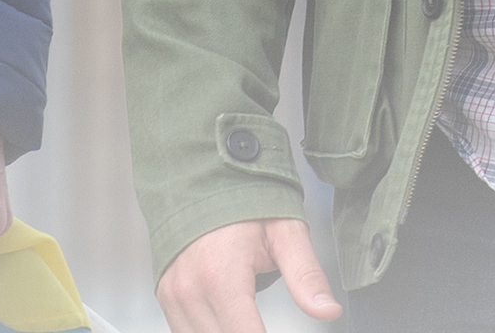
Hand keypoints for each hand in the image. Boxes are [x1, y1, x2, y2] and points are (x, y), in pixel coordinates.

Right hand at [158, 214, 339, 332]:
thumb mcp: (285, 231)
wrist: (202, 176)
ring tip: (251, 323)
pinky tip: (229, 323)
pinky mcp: (166, 298)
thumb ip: (306, 275)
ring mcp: (173, 296)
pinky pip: (184, 332)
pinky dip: (209, 332)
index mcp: (221, 275)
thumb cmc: (244, 200)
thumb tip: (328, 309)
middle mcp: (190, 290)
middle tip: (266, 324)